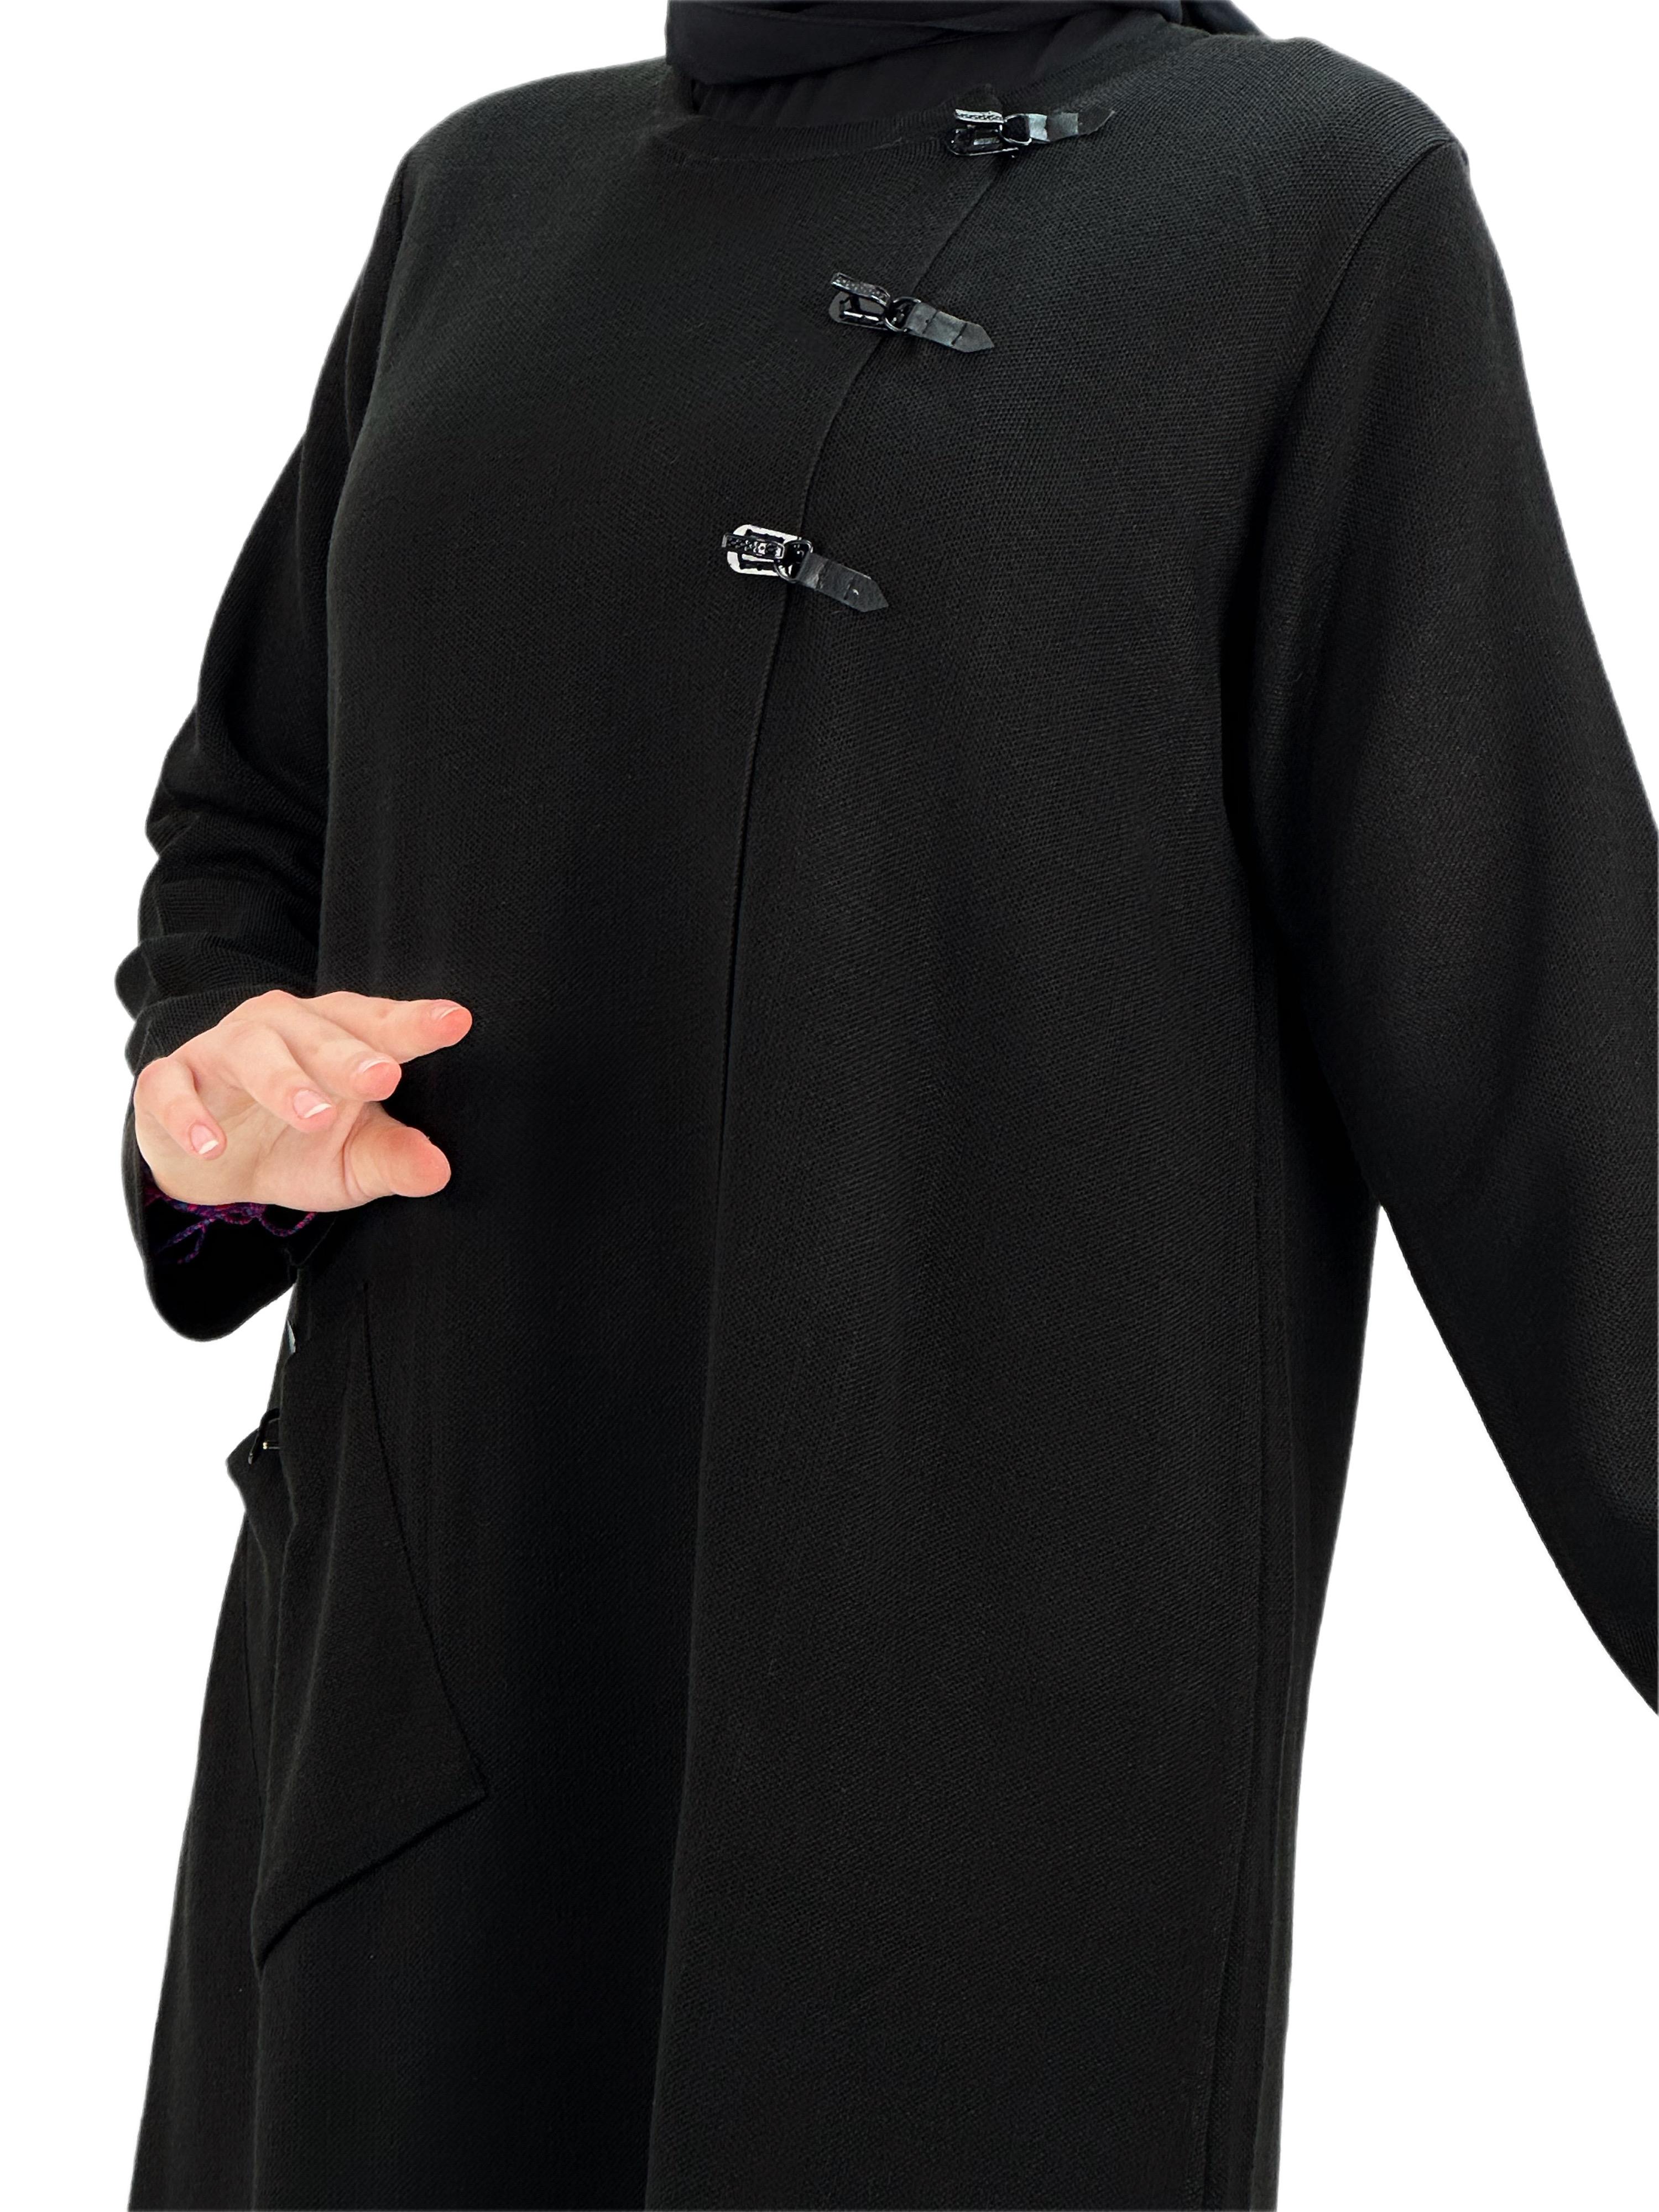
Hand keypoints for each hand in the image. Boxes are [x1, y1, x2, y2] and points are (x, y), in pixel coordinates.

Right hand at [134, 989, 472, 1212]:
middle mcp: (281, 1030)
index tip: (456, 1021)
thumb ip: (394, 1159)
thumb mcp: (352, 1160)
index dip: (415, 1022)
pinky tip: (210, 1144)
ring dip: (283, 1082)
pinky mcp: (168, 1080)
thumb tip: (439, 1170)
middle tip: (382, 1077)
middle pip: (319, 1033)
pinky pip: (171, 1088)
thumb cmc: (297, 1144)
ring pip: (252, 1052)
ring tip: (313, 1115)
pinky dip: (187, 1114)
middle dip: (350, 1055)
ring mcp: (221, 1050)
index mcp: (335, 1037)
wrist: (212, 1160)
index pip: (379, 1024)